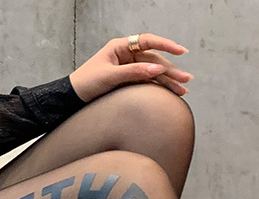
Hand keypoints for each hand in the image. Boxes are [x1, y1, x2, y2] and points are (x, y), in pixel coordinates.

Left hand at [69, 34, 191, 102]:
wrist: (72, 97)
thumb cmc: (86, 83)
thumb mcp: (109, 77)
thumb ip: (133, 72)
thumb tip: (157, 70)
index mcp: (121, 47)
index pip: (148, 42)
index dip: (166, 45)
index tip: (181, 51)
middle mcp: (127, 55)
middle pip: (154, 60)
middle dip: (170, 70)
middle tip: (186, 80)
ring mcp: (128, 68)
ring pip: (153, 73)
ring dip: (168, 81)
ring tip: (183, 90)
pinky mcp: (128, 81)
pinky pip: (147, 82)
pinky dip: (158, 88)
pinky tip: (170, 93)